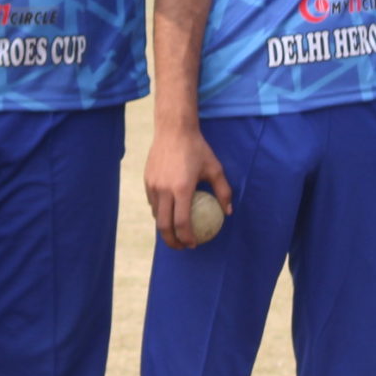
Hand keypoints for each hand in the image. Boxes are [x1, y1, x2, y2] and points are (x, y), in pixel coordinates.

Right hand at [144, 122, 231, 248]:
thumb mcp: (215, 168)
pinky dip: (160, 212)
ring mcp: (153, 185)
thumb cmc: (197, 149)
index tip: (193, 244)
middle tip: (182, 246)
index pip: (182, 223)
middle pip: (164, 225)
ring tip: (175, 233)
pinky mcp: (147, 180)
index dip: (187, 238)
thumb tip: (228, 212)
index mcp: (181, 189)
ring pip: (156, 215)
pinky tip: (169, 213)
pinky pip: (152, 202)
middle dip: (172, 241)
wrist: (173, 129)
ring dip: (165, 227)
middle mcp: (164, 189)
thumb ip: (223, 191)